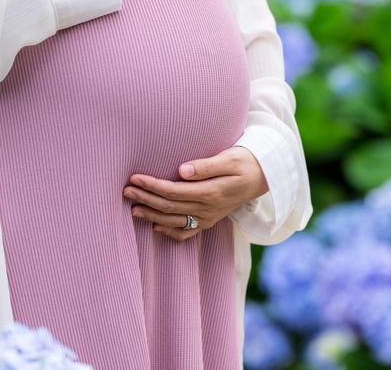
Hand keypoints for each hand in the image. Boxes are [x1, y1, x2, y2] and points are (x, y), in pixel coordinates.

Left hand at [123, 147, 268, 240]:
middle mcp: (207, 209)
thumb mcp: (229, 158)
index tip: (134, 178)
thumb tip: (181, 170)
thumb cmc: (245, 161)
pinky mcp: (209, 221)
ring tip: (132, 209)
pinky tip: (155, 227)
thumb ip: (206, 166)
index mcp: (210, 192)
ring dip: (151, 216)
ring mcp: (208, 218)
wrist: (264, 176)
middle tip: (126, 191)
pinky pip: (186, 233)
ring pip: (174, 221)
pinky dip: (169, 232)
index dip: (152, 186)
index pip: (173, 191)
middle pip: (169, 207)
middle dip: (145, 199)